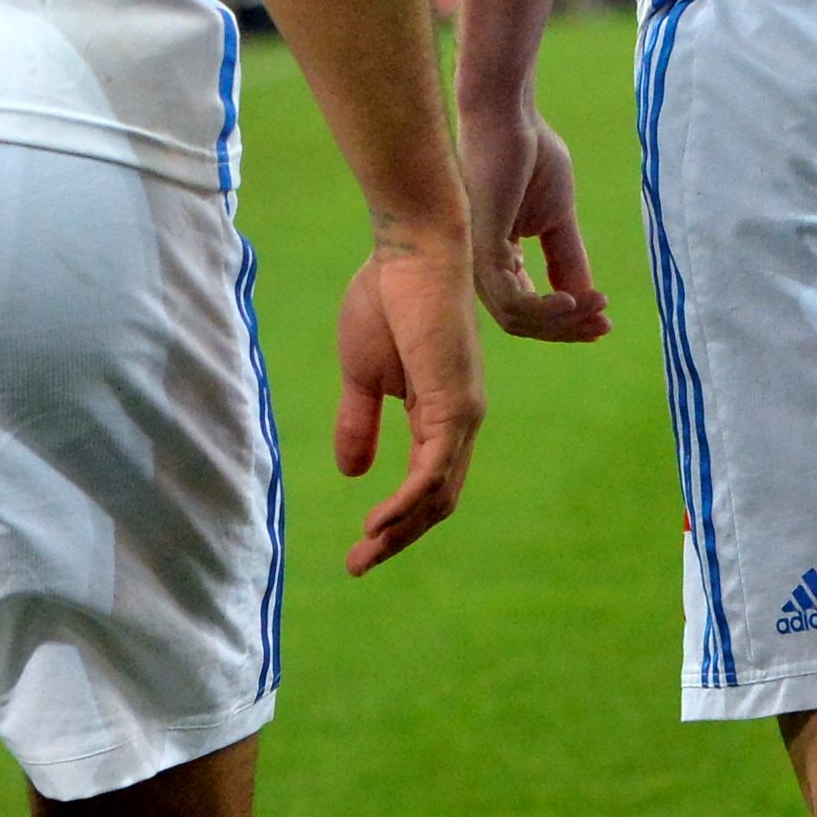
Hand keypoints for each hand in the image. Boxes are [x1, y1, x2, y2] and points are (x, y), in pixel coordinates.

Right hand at [331, 223, 483, 575]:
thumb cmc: (387, 298)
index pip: (426, 485)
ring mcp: (463, 414)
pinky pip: (432, 471)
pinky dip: (406, 503)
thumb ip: (359, 423)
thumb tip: (353, 473)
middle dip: (397, 539)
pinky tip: (378, 522)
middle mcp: (461, 420)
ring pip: (438, 495)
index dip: (395, 521)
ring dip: (400, 531)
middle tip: (357, 566)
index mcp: (442, 413)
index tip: (360, 549)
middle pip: (437, 501)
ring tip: (364, 554)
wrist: (409, 250)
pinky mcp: (454, 404)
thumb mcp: (362, 376)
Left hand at [459, 92, 610, 341]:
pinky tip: (573, 300)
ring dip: (563, 320)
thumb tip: (588, 299)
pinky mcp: (479, 248)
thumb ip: (567, 258)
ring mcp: (474, 259)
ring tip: (595, 304)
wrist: (510, 114)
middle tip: (604, 325)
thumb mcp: (558, 217)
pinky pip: (511, 300)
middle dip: (567, 329)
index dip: (567, 323)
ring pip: (517, 318)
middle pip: (522, 322)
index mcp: (497, 259)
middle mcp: (478, 265)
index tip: (605, 321)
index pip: (527, 310)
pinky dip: (546, 309)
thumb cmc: (530, 154)